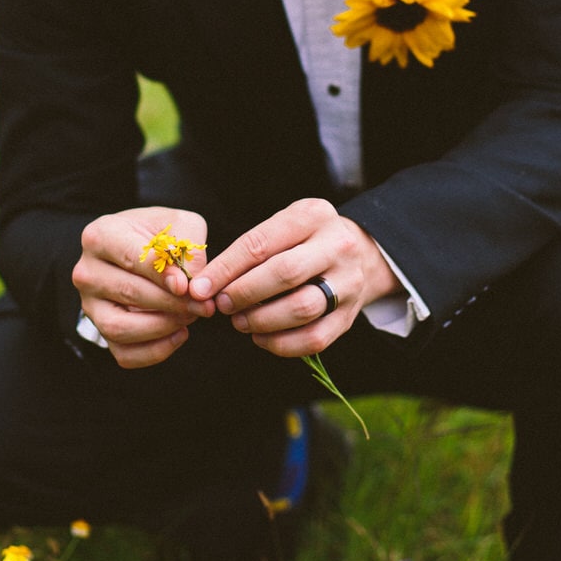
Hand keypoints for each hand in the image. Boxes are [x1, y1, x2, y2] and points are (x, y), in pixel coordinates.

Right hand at [72, 207, 211, 368]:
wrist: (139, 249)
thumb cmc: (159, 236)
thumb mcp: (179, 225)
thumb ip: (188, 247)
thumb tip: (191, 282)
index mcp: (100, 236)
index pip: (132, 258)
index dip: (161, 275)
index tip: (186, 286)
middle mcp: (87, 272)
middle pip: (128, 293)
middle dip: (171, 303)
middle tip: (202, 305)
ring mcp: (90, 304)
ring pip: (120, 328)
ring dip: (162, 327)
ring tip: (191, 317)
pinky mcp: (100, 329)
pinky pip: (124, 353)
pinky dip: (155, 351)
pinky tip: (180, 335)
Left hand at [187, 197, 399, 356]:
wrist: (361, 254)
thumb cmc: (305, 240)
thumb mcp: (282, 228)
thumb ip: (248, 252)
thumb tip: (205, 287)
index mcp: (313, 215)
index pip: (260, 243)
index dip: (225, 269)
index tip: (199, 288)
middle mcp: (337, 246)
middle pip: (284, 274)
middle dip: (244, 293)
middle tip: (222, 305)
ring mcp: (349, 282)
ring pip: (302, 308)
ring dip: (261, 320)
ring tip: (239, 322)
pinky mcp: (350, 315)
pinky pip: (315, 338)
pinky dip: (281, 344)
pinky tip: (261, 337)